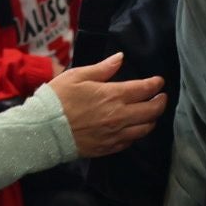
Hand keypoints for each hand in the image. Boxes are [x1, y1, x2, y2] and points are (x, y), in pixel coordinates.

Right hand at [47, 53, 166, 157]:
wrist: (44, 130)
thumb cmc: (58, 99)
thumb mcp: (78, 76)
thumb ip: (102, 69)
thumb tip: (120, 58)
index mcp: (113, 95)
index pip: (144, 89)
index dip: (155, 84)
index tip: (159, 81)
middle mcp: (120, 116)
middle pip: (151, 111)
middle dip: (160, 102)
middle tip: (162, 97)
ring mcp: (115, 134)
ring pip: (144, 129)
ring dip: (151, 119)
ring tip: (151, 113)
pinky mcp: (108, 147)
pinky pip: (130, 141)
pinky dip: (136, 134)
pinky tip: (134, 129)